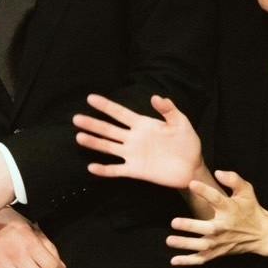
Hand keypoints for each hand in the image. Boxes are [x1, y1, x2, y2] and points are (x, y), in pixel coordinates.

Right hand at [73, 93, 202, 188]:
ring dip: (94, 143)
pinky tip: (92, 167)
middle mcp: (133, 138)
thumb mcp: (180, 122)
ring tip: (79, 137)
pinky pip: (117, 170)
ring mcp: (132, 154)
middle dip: (93, 124)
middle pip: (109, 129)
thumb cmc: (187, 142)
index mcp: (142, 124)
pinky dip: (104, 170)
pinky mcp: (135, 170)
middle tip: (76, 118)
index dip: (106, 106)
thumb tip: (156, 96)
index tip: (91, 98)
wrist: (192, 166)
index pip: (120, 113)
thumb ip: (168, 110)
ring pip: (109, 147)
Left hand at [167, 170, 267, 265]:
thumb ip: (234, 179)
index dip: (204, 191)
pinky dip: (188, 261)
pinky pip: (202, 258)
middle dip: (191, 226)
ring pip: (202, 246)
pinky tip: (174, 260)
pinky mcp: (218, 252)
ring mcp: (220, 242)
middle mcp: (224, 227)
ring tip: (169, 240)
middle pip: (207, 228)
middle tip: (174, 222)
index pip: (217, 199)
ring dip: (185, 244)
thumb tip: (218, 172)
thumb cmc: (251, 209)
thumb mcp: (247, 191)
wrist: (262, 234)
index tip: (191, 183)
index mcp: (230, 209)